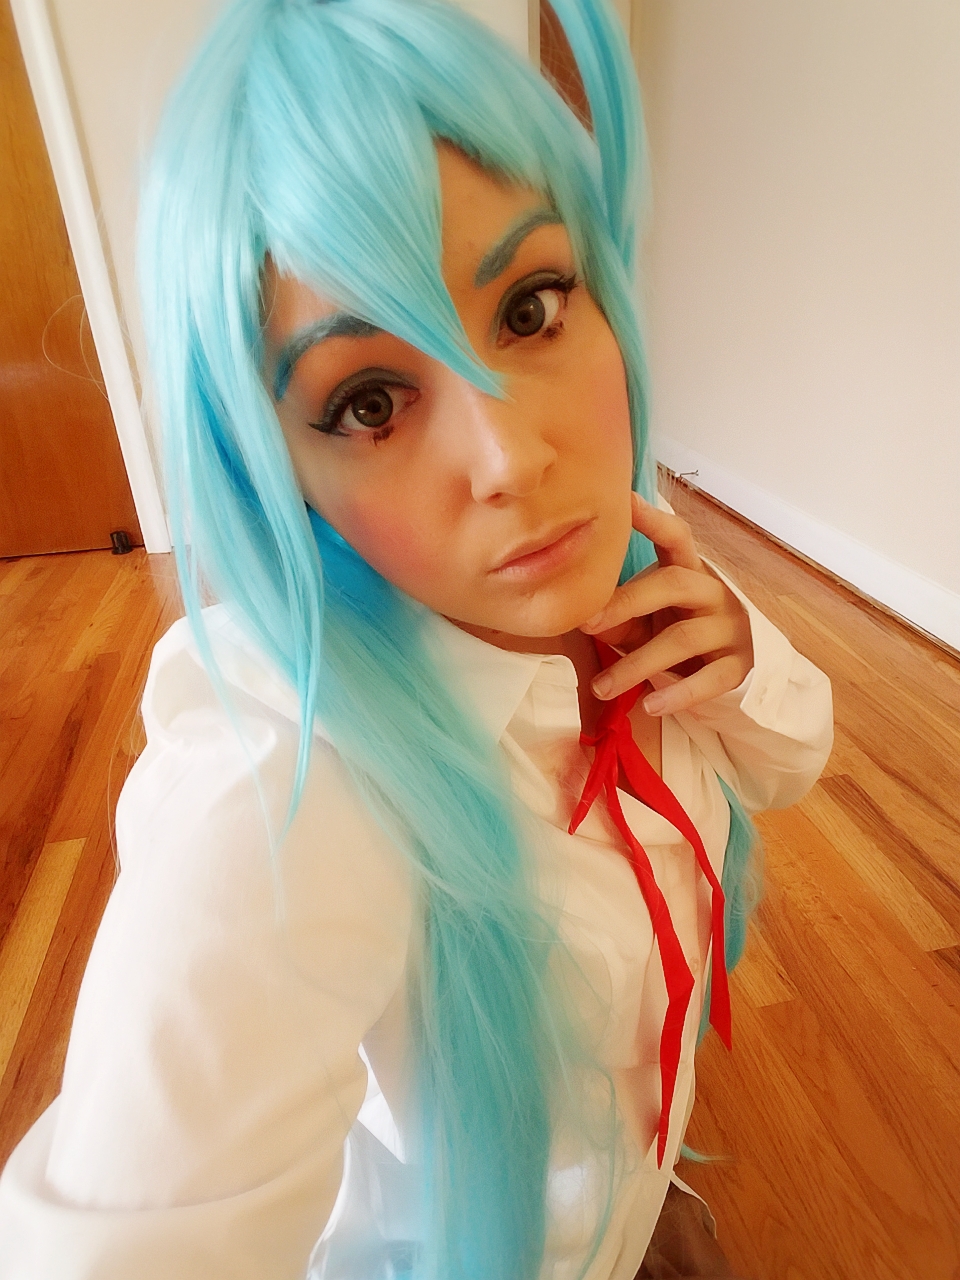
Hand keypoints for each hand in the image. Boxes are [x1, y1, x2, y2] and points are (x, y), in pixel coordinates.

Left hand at [581, 493, 753, 714]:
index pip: (675, 536)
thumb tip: (582, 618)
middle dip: (626, 602)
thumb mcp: (646, 622)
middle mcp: (712, 591)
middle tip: (587, 625)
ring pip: (683, 638)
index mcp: (689, 571)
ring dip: (636, 664)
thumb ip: (617, 618)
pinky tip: (651, 705)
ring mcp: (729, 627)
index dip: (651, 519)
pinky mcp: (739, 665)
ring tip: (601, 687)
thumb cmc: (676, 632)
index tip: (625, 500)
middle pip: (672, 584)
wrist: (732, 669)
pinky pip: (710, 679)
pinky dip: (679, 694)